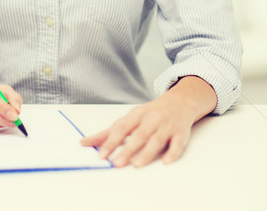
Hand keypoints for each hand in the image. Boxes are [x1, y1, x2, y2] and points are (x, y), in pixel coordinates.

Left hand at [80, 92, 196, 167]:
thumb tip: (85, 142)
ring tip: (137, 164)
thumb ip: (109, 132)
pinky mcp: (180, 133)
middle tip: (116, 163)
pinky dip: (172, 152)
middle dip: (127, 149)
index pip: (121, 128)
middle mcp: (151, 119)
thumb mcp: (130, 118)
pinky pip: (177, 143)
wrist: (179, 101)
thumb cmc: (150, 113)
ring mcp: (166, 125)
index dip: (111, 141)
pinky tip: (166, 161)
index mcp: (136, 115)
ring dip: (147, 152)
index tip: (101, 154)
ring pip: (156, 139)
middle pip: (138, 134)